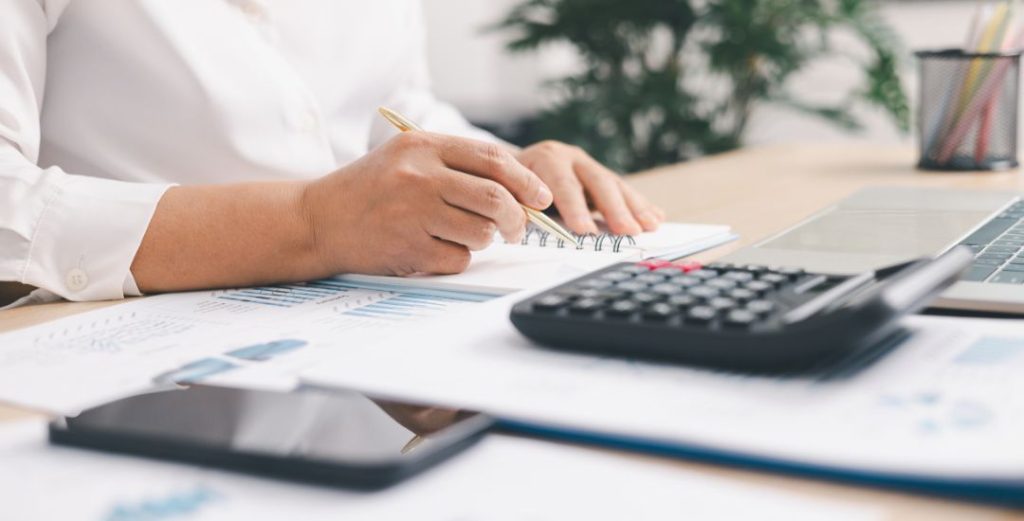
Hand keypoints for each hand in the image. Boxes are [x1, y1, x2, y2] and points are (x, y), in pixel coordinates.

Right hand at [300, 132, 552, 275]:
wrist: (318, 219)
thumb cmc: (371, 190)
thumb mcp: (408, 159)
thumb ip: (458, 166)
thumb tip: (520, 192)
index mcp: (423, 146)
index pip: (492, 159)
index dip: (525, 180)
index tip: (540, 197)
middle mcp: (419, 176)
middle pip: (495, 198)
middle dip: (517, 218)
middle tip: (517, 228)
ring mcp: (413, 213)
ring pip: (481, 232)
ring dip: (484, 240)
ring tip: (462, 234)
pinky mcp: (408, 248)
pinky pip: (459, 259)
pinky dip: (457, 258)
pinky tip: (435, 249)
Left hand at [515, 141, 665, 235]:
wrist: (513, 164)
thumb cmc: (511, 184)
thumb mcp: (509, 191)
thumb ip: (519, 205)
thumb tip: (526, 224)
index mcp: (546, 159)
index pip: (562, 184)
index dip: (574, 207)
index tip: (585, 231)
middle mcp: (571, 157)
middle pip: (597, 183)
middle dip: (614, 209)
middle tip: (627, 231)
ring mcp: (589, 166)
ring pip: (615, 186)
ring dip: (635, 207)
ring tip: (649, 226)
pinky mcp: (601, 176)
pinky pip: (624, 191)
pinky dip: (641, 205)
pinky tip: (656, 217)